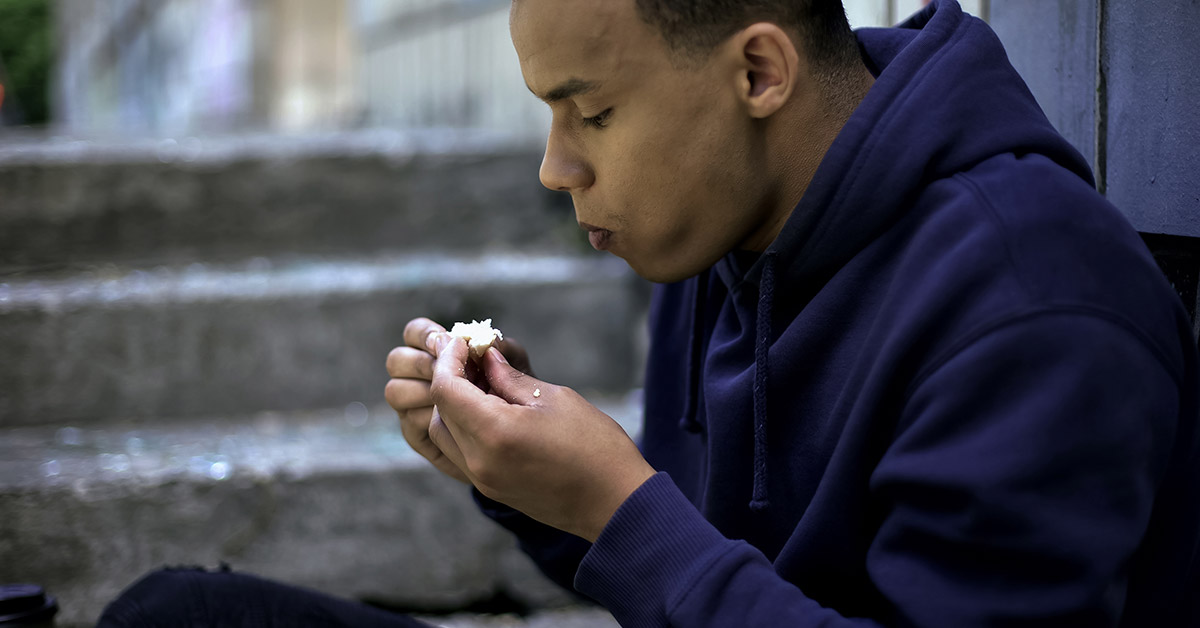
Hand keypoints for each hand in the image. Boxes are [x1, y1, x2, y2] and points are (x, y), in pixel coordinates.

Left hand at [427, 334, 656, 541]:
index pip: (446, 389)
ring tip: (483, 384)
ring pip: (445, 435)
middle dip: (449, 380)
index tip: (464, 342)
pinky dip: (464, 428)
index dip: (449, 360)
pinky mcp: (492, 490)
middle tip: (473, 359)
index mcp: (494, 433)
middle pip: (440, 412)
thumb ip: (511, 379)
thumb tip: (486, 358)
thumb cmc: (595, 447)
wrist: (615, 502)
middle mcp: (479, 461)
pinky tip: (490, 410)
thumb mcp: (554, 400)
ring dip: (453, 407)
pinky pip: (461, 454)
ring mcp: (483, 480)